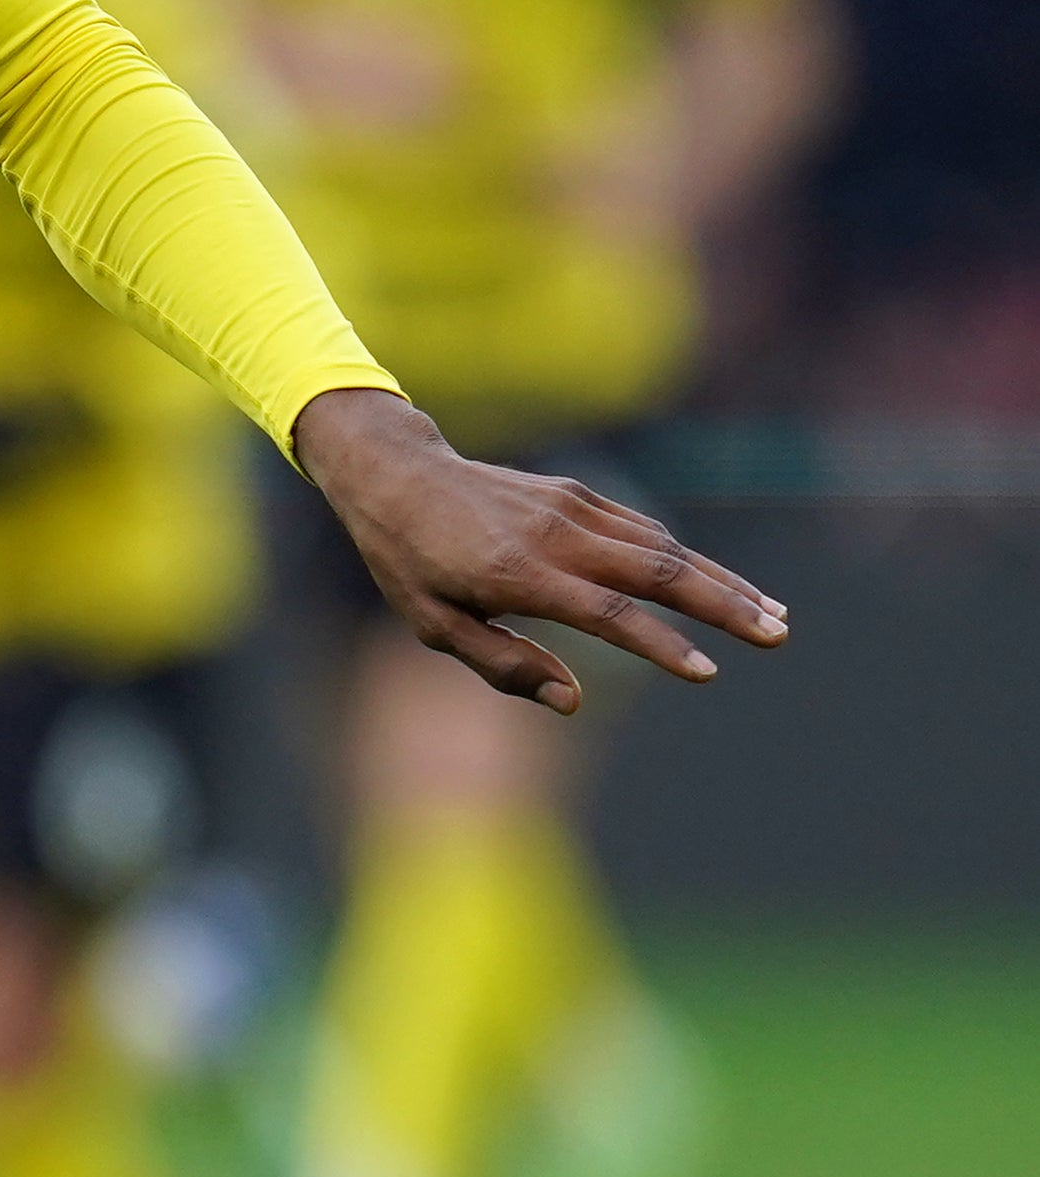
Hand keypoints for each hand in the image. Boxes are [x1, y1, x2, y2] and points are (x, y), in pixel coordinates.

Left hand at [290, 387, 785, 715]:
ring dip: (722, 581)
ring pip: (665, 546)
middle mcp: (556, 536)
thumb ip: (503, 664)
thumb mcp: (433, 625)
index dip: (661, 645)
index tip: (706, 672)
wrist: (398, 476)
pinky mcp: (579, 495)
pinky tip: (722, 585)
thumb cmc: (408, 562)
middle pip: (659, 571)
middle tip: (777, 637)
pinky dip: (690, 559)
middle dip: (725, 605)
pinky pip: (644, 530)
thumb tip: (572, 701)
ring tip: (772, 616)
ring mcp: (573, 508)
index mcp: (518, 575)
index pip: (608, 614)